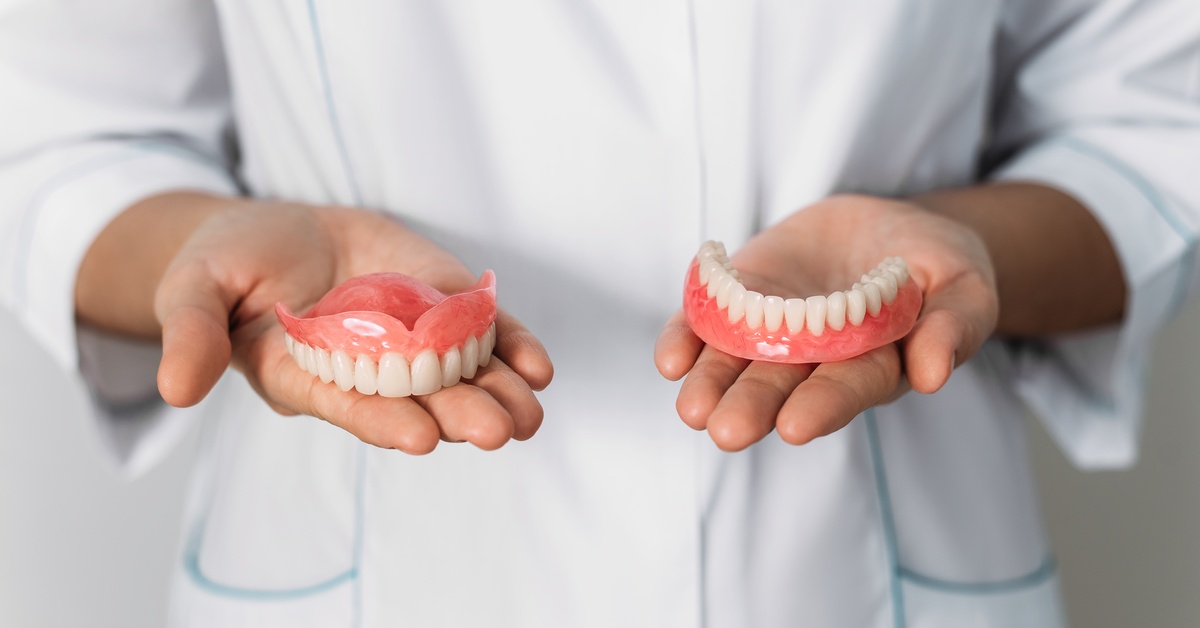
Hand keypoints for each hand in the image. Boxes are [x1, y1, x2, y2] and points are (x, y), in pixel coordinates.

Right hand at [150, 194, 552, 453]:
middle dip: (457, 413)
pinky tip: (537, 367)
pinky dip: (509, 347)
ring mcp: (407, 340)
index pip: (346, 405)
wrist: (276, 230)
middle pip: (415, 399)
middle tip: (498, 430)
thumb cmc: (227, 263)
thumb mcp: (193, 288)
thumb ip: (192, 333)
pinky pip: (480, 332)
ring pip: (458, 374)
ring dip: (496, 394)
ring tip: (529, 412)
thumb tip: (175, 390)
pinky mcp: (437, 307)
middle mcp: (363, 370)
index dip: (382, 419)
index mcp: (303, 376)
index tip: (420, 435)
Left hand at [654, 194, 997, 450]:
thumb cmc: (934, 264)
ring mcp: (771, 332)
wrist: (885, 226)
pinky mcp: (740, 299)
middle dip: (753, 408)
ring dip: (711, 385)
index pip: (845, 390)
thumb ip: (953, 326)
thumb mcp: (963, 284)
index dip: (822, 406)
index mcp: (872, 367)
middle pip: (781, 387)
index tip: (795, 425)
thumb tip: (935, 374)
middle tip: (727, 431)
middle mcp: (814, 360)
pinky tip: (670, 359)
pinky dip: (686, 339)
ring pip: (735, 365)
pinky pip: (706, 323)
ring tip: (693, 409)